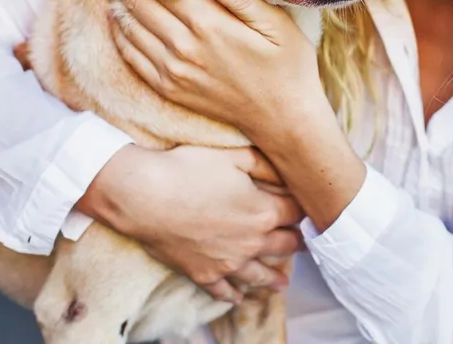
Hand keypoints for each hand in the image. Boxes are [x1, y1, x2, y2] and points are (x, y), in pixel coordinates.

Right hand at [77, 144, 303, 302]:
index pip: (296, 212)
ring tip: (283, 283)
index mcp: (264, 211)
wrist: (146, 197)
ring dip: (274, 278)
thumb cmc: (188, 170)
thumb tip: (284, 169)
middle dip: (296, 242)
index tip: (306, 207)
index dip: (303, 208)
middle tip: (302, 242)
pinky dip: (234, 295)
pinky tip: (239, 297)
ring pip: (260, 274)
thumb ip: (263, 164)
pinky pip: (224, 291)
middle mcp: (252, 242)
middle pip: (285, 244)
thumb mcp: (232, 156)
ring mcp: (228, 263)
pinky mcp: (204, 274)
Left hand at [99, 0, 328, 141]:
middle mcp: (184, 48)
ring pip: (130, 29)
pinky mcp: (170, 89)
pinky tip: (115, 18)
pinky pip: (132, 58)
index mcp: (209, 26)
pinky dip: (119, 34)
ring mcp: (173, 72)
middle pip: (138, 3)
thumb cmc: (287, 67)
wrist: (283, 120)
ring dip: (113, 0)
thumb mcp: (277, 25)